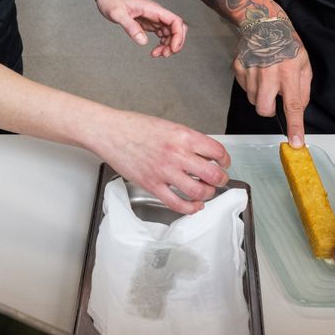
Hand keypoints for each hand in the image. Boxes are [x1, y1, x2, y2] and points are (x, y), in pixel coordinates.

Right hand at [93, 109, 230, 214]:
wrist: (109, 132)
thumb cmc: (134, 126)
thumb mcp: (167, 126)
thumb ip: (186, 140)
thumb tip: (204, 154)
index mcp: (182, 135)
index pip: (217, 151)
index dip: (225, 160)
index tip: (223, 163)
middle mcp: (176, 154)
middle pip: (212, 174)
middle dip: (220, 179)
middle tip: (219, 180)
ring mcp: (164, 171)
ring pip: (198, 192)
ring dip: (207, 194)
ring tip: (206, 192)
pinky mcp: (152, 185)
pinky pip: (178, 204)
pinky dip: (191, 208)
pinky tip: (193, 205)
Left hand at [95, 0, 186, 57]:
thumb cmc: (111, 0)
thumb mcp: (117, 14)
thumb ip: (130, 27)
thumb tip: (143, 42)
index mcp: (152, 9)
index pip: (175, 21)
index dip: (178, 36)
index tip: (172, 49)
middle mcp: (156, 13)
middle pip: (177, 28)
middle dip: (175, 43)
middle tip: (164, 54)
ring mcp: (153, 18)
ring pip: (170, 33)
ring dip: (168, 45)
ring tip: (156, 54)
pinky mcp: (149, 22)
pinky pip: (162, 34)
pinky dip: (162, 44)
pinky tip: (154, 50)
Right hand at [233, 7, 310, 146]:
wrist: (263, 24)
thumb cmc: (287, 45)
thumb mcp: (304, 65)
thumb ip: (303, 90)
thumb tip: (298, 110)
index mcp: (288, 73)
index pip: (293, 106)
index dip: (295, 126)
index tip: (295, 142)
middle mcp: (268, 74)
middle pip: (264, 109)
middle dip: (270, 110)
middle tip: (275, 98)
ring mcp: (250, 71)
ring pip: (253, 100)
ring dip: (261, 96)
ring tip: (266, 78)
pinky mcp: (238, 68)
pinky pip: (244, 88)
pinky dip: (251, 85)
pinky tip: (257, 72)